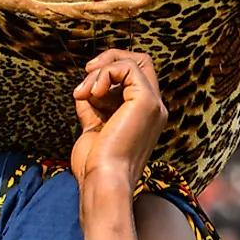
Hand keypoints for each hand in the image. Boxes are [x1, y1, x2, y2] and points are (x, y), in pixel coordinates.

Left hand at [70, 50, 167, 189]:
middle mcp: (154, 108)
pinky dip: (105, 73)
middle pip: (140, 61)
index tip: (85, 87)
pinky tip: (93, 94)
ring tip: (84, 93)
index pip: (134, 76)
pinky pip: (128, 67)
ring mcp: (153, 104)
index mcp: (143, 115)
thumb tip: (84, 87)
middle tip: (87, 73)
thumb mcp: (92, 125)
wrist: (102, 179)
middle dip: (109, 60)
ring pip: (133, 61)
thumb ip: (93, 104)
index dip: (108, 72)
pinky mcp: (146, 101)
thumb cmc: (94, 162)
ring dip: (101, 71)